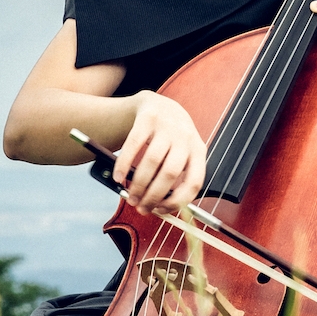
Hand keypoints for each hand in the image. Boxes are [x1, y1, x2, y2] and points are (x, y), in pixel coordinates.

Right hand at [115, 92, 205, 215]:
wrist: (157, 104)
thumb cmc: (169, 138)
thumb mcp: (180, 154)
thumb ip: (173, 177)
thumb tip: (157, 207)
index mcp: (198, 150)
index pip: (194, 182)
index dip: (177, 201)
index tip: (161, 211)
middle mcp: (186, 137)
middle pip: (170, 173)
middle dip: (153, 195)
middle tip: (140, 207)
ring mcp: (168, 126)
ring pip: (151, 161)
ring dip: (138, 184)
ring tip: (130, 196)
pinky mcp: (148, 117)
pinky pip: (133, 145)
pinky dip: (124, 165)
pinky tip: (118, 178)